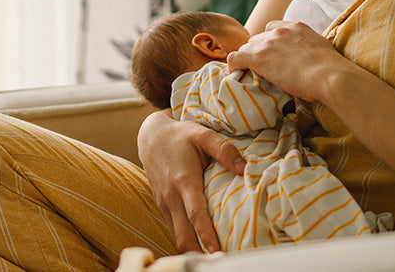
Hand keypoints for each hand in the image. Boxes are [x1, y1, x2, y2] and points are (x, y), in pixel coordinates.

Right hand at [137, 110, 244, 252]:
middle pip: (183, 235)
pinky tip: (199, 246)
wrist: (150, 136)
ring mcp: (164, 203)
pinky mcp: (162, 206)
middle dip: (198, 253)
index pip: (196, 214)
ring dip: (192, 249)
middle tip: (219, 262)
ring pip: (176, 236)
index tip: (218, 252)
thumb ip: (224, 150)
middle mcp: (171, 196)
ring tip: (212, 258)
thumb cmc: (180, 135)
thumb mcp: (203, 135)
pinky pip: (173, 230)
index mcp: (184, 180)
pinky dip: (185, 240)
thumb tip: (245, 168)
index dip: (206, 235)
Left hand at [226, 20, 344, 102]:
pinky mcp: (258, 58)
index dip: (269, 42)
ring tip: (250, 73)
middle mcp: (279, 31)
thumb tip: (309, 61)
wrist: (329, 76)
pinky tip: (235, 73)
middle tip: (262, 68)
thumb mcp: (320, 50)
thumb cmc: (332, 70)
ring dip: (248, 59)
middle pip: (257, 39)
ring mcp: (267, 43)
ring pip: (246, 48)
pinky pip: (236, 57)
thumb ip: (309, 48)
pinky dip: (233, 65)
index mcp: (295, 27)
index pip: (272, 29)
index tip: (271, 54)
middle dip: (258, 51)